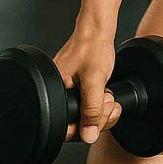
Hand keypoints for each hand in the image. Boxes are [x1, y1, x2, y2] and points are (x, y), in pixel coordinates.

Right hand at [53, 27, 122, 143]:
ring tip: (108, 95)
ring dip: (101, 109)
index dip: (86, 127)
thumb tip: (88, 135)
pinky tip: (106, 94)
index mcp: (54, 93)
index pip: (67, 127)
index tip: (101, 116)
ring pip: (85, 114)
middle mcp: (58, 93)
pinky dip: (99, 101)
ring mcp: (68, 89)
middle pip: (78, 123)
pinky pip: (87, 103)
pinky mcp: (77, 85)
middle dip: (98, 116)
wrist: (97, 28)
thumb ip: (91, 109)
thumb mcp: (94, 80)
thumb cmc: (92, 46)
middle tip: (108, 101)